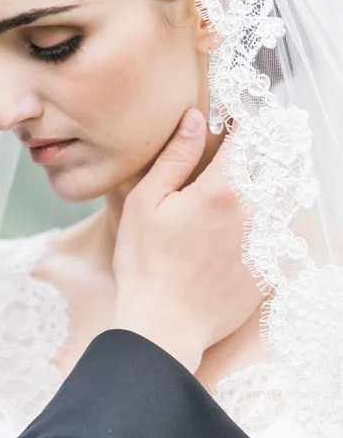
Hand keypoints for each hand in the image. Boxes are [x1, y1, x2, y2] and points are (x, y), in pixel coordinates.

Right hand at [111, 108, 261, 372]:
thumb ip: (175, 157)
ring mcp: (267, 241)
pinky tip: (259, 207)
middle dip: (270, 140)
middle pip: (279, 161)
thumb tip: (196, 119)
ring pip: (289, 192)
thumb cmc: (146, 264)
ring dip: (278, 172)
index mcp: (223, 190)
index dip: (246, 116)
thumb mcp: (147, 203)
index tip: (237, 111)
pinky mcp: (270, 265)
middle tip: (254, 133)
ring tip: (259, 165)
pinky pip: (286, 225)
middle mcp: (255, 212)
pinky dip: (279, 207)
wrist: (165, 326)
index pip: (249, 137)